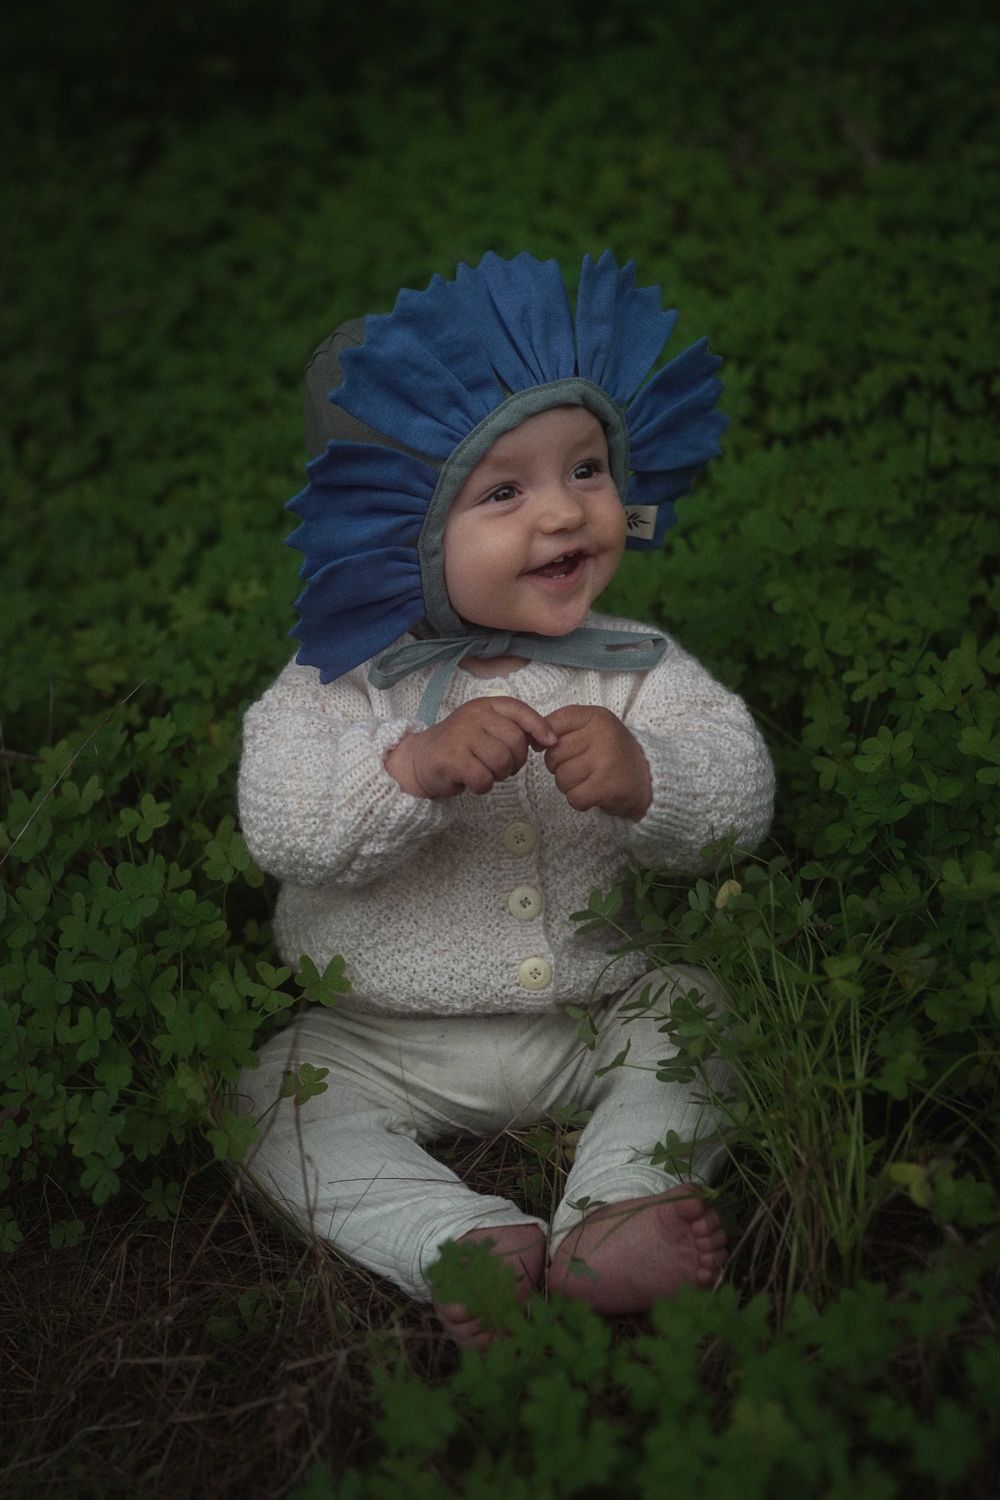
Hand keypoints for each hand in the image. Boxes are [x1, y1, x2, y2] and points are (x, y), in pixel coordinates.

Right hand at [385, 696, 556, 798]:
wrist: (419, 760)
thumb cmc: (460, 746)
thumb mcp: (486, 728)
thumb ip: (512, 728)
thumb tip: (548, 738)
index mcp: (485, 705)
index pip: (520, 710)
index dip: (539, 727)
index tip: (548, 743)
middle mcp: (473, 716)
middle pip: (515, 742)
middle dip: (516, 761)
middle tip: (502, 767)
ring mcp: (461, 735)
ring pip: (501, 761)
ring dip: (499, 775)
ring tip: (486, 773)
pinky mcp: (451, 758)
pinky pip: (483, 778)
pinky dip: (483, 786)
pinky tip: (474, 783)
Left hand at [543, 705, 651, 820]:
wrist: (649, 779)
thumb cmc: (612, 753)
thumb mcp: (592, 729)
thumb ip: (561, 727)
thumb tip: (532, 740)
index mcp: (596, 717)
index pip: (554, 724)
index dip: (547, 740)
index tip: (558, 748)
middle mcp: (602, 735)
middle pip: (553, 755)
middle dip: (560, 767)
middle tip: (582, 767)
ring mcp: (606, 761)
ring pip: (561, 778)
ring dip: (570, 786)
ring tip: (589, 780)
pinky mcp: (608, 786)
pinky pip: (574, 797)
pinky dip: (580, 800)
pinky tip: (594, 794)